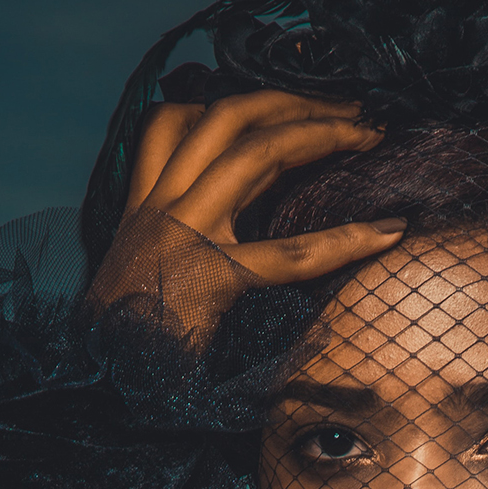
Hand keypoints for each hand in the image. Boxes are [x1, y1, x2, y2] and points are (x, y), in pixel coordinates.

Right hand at [89, 90, 405, 329]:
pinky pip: (291, 254)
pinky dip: (345, 241)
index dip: (231, 102)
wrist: (99, 389)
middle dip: (290, 99)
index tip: (277, 99)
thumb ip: (171, 242)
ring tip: (368, 133)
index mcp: (142, 205)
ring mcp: (182, 234)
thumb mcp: (136, 276)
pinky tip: (387, 233)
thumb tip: (224, 230)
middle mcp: (160, 206)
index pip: (178, 121)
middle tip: (347, 104)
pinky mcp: (210, 277)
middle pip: (226, 116)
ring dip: (317, 132)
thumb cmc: (122, 348)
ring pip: (254, 152)